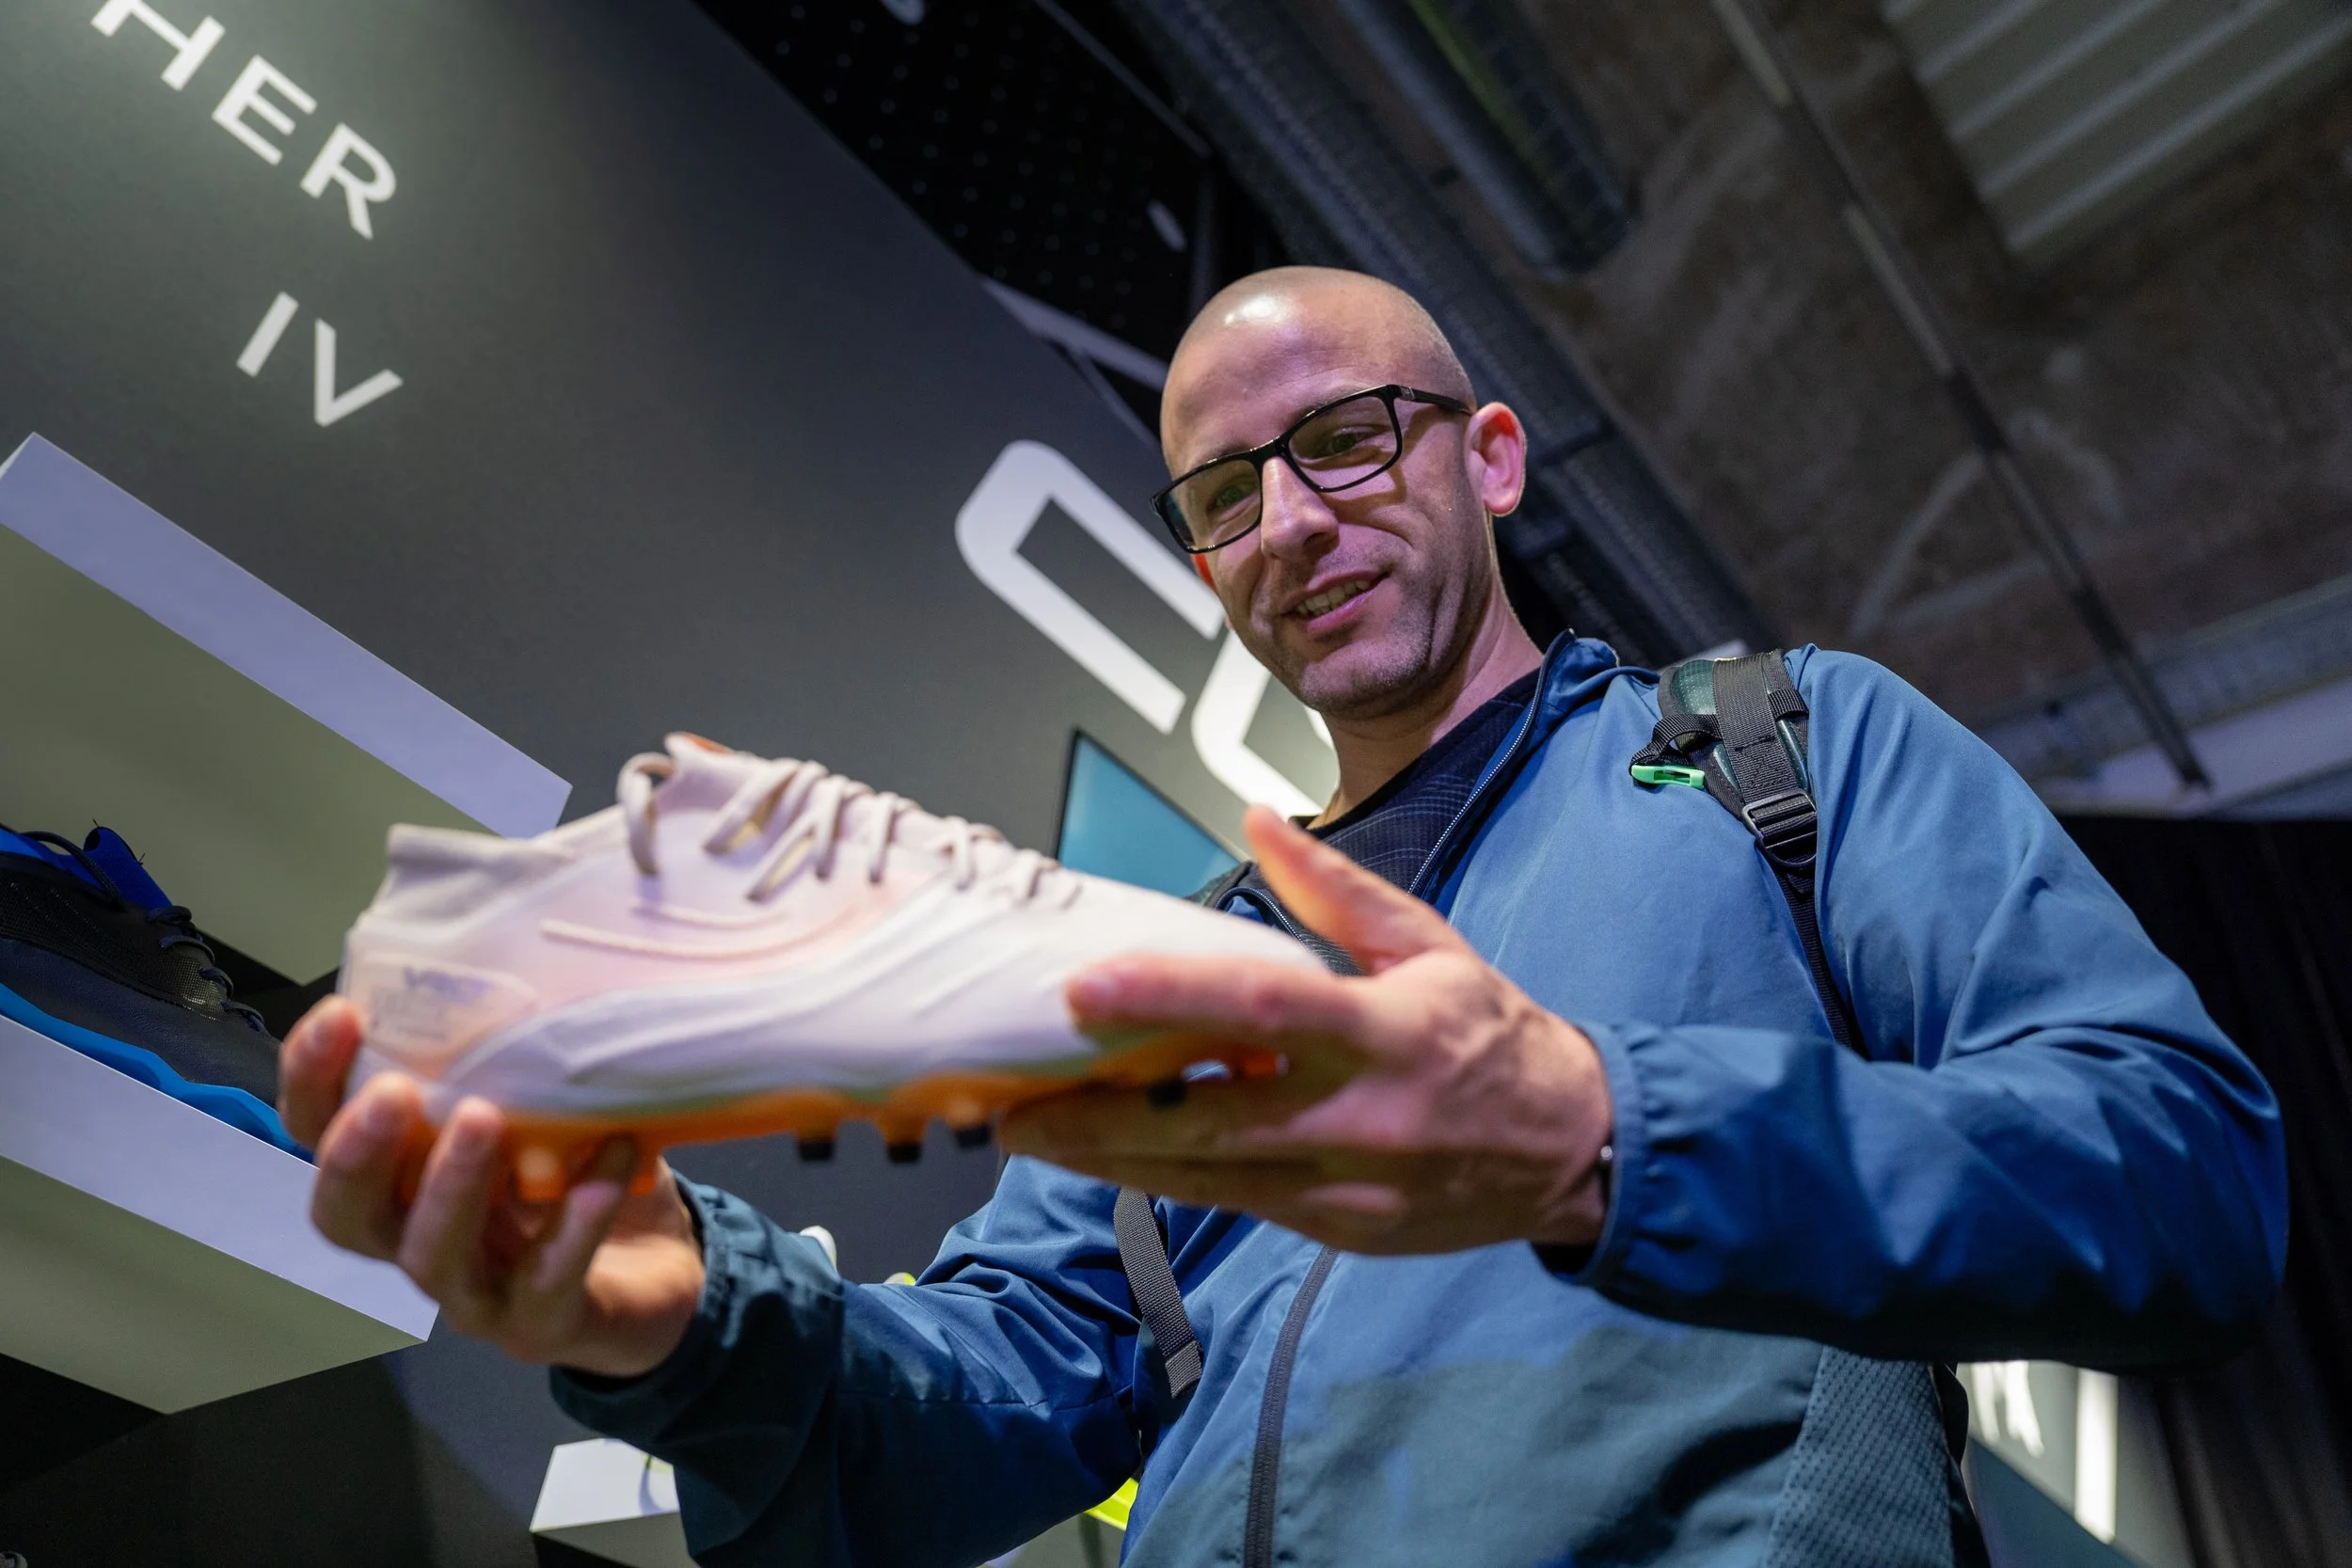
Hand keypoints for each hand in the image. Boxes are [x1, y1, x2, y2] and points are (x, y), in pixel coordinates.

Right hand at [281, 996, 705, 1378]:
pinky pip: (546, 1283)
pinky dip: (573, 1227)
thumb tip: (525, 951)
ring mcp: (475, 1293)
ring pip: (428, 1257)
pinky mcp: (542, 1325)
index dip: (313, 1082)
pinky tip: (607, 1169)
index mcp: (401, 1178)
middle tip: (394, 1092)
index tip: (342, 1013)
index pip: (321, 1135)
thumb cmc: (579, 1176)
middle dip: (355, 1153)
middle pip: (346, 1215)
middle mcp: (417, 1238)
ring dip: (450, 1187)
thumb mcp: (545, 1104)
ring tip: (485, 1119)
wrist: (658, 1271)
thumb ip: (515, 1055)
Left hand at [1003, 808, 1613, 1254]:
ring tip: (1033, 1132)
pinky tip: (1111, 1157)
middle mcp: (1358, 1117)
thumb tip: (1256, 819)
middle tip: (1014, 1103)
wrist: (1571, 1150)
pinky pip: (1234, 1204)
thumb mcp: (1427, 945)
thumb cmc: (1489, 1033)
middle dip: (1100, 1119)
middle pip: (1206, 1121)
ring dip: (1112, 1158)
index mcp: (1383, 1031)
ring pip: (1205, 1178)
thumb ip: (1334, 889)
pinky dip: (1168, 1179)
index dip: (1168, 1000)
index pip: (1262, 1008)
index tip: (1084, 990)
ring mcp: (1345, 1187)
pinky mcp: (1337, 1231)